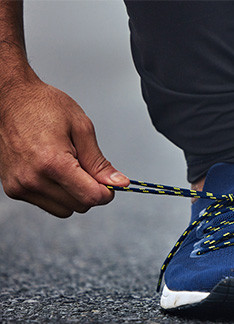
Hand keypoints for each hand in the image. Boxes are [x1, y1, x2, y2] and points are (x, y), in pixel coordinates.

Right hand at [0, 81, 128, 217]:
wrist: (9, 99)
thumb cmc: (43, 106)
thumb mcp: (81, 128)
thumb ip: (99, 162)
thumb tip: (118, 183)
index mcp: (52, 163)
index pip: (91, 196)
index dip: (107, 192)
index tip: (110, 182)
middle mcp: (33, 179)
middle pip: (79, 206)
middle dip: (90, 191)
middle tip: (86, 167)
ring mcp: (20, 186)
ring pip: (64, 210)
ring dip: (73, 195)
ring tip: (68, 167)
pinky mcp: (13, 190)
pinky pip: (47, 204)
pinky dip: (57, 193)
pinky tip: (53, 171)